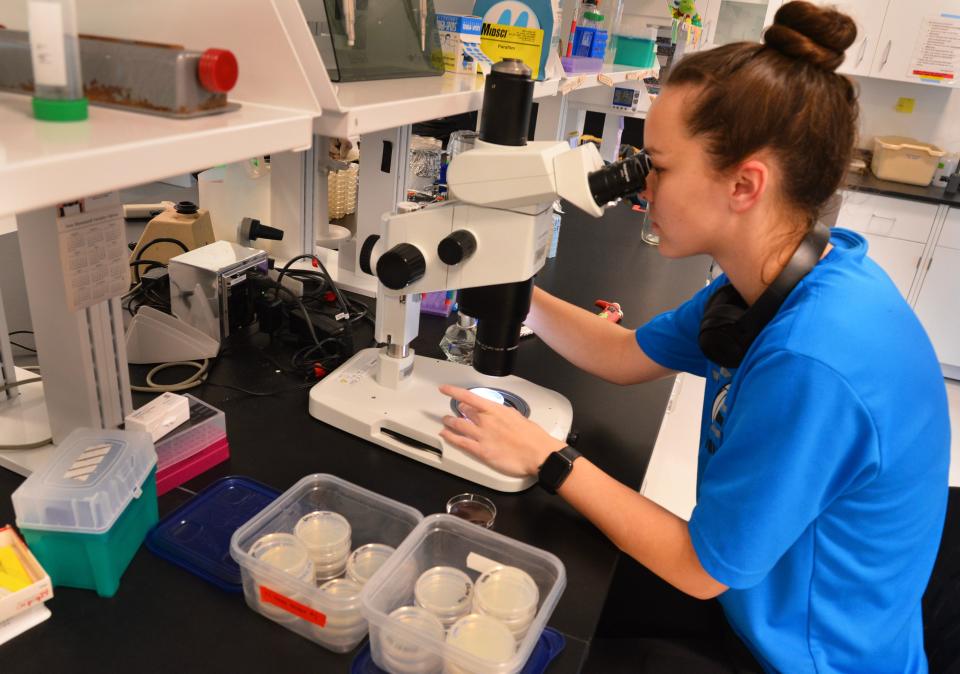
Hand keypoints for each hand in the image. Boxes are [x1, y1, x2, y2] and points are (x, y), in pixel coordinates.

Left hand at [439, 385, 566, 477]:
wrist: (537, 454)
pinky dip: (450, 437)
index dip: (454, 392)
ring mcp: (482, 436)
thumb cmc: (532, 437)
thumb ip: (504, 413)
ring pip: (458, 425)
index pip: (469, 397)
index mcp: (496, 410)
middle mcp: (486, 421)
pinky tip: (445, 435)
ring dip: (449, 422)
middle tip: (455, 411)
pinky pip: (461, 442)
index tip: (445, 389)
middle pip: (463, 411)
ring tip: (446, 421)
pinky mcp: (481, 451)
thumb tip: (499, 413)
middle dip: (457, 410)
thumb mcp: (517, 416)